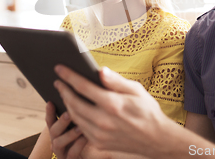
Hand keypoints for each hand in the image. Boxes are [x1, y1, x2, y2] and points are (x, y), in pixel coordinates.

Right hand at [45, 101, 86, 158]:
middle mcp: (56, 141)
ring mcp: (61, 152)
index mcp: (58, 132)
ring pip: (58, 142)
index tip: (50, 102)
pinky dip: (78, 144)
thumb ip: (78, 116)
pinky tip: (87, 137)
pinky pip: (71, 153)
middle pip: (53, 130)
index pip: (50, 120)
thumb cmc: (87, 140)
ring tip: (80, 127)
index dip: (49, 112)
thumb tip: (82, 98)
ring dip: (69, 134)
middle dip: (61, 121)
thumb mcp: (81, 127)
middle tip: (69, 113)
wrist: (89, 157)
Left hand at [53, 65, 173, 156]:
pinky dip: (75, 117)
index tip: (59, 69)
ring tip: (64, 93)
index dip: (69, 76)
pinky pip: (80, 128)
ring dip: (67, 103)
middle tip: (58, 81)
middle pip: (74, 102)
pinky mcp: (99, 144)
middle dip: (63, 90)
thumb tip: (100, 70)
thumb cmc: (148, 111)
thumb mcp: (137, 90)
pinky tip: (74, 109)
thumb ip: (116, 81)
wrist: (156, 139)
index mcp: (112, 104)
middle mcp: (103, 121)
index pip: (83, 87)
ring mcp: (100, 135)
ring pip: (75, 116)